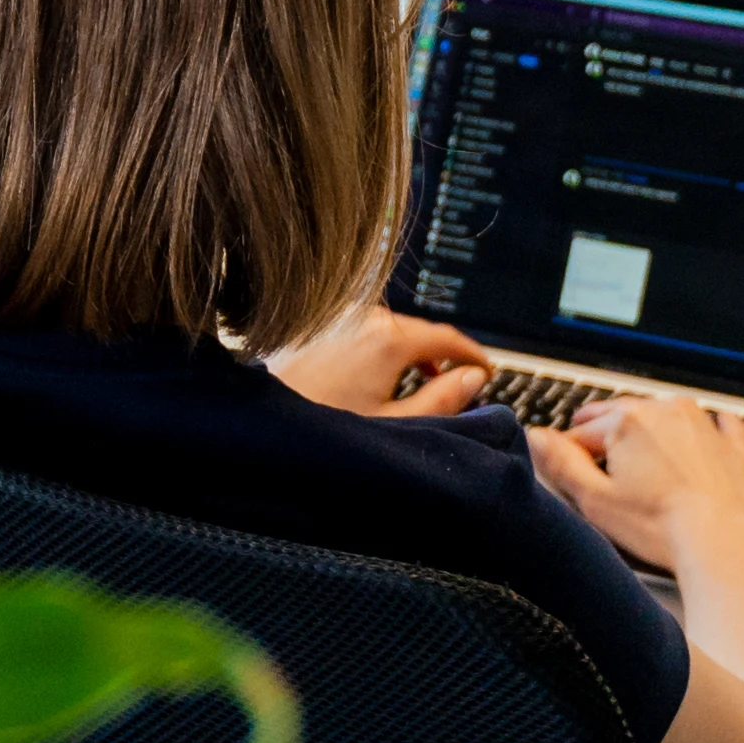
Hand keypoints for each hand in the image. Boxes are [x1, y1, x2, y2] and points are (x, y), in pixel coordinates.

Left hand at [265, 311, 490, 419]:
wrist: (258, 424)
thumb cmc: (321, 426)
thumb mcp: (395, 423)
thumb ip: (442, 400)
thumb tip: (473, 380)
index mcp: (388, 337)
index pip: (448, 337)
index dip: (473, 355)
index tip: (485, 370)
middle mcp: (364, 316)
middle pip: (420, 331)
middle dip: (443, 357)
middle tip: (460, 383)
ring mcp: (338, 316)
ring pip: (391, 330)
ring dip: (412, 353)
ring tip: (423, 383)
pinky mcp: (318, 325)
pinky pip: (364, 330)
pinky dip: (383, 348)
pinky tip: (381, 374)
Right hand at [526, 386, 743, 586]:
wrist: (729, 545)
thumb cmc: (664, 529)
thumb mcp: (595, 500)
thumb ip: (561, 463)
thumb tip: (536, 437)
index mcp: (628, 420)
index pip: (582, 431)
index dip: (573, 457)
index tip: (576, 479)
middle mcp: (667, 410)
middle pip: (622, 419)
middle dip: (610, 442)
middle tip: (608, 477)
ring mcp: (706, 425)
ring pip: (666, 419)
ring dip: (653, 437)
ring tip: (649, 474)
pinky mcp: (735, 445)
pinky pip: (716, 428)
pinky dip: (703, 437)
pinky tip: (697, 456)